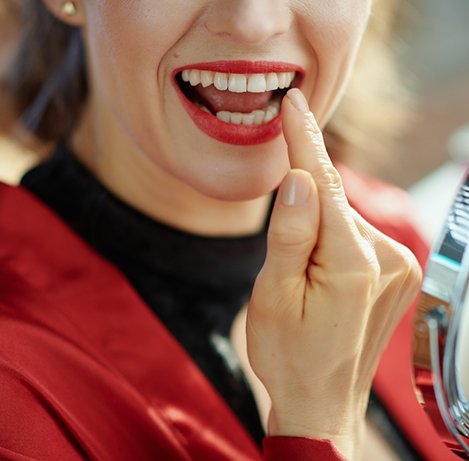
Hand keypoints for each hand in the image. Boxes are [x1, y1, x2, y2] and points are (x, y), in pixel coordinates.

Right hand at [246, 89, 421, 458]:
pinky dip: (331, 240)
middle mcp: (388, 258)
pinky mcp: (397, 273)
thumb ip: (289, 233)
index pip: (325, 184)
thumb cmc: (288, 354)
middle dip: (302, 206)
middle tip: (282, 256)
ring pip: (343, 219)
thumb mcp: (272, 296)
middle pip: (334, 202)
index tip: (293, 102)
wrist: (321, 401)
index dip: (303, 141)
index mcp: (353, 264)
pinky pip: (355, 236)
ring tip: (300, 280)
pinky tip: (319, 274)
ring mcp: (399, 266)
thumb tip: (298, 178)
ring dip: (316, 230)